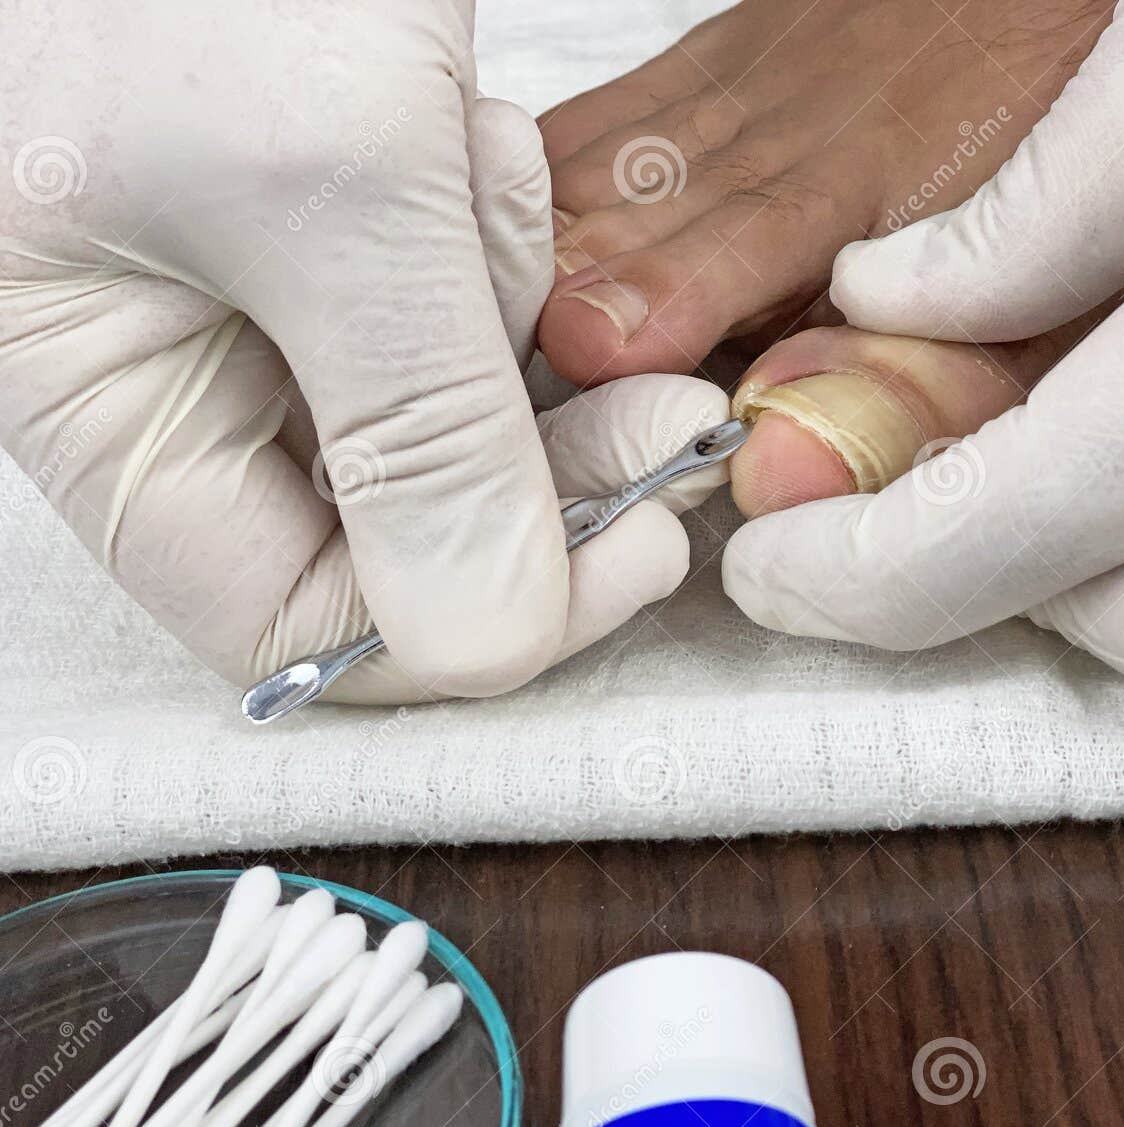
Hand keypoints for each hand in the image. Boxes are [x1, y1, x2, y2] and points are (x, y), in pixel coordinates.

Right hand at [0, 1, 718, 704]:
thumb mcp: (321, 182)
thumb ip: (412, 431)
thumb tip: (486, 640)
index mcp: (114, 408)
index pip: (305, 624)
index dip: (479, 622)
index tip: (634, 548)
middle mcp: (187, 385)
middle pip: (405, 541)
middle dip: (545, 476)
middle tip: (663, 410)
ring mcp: (274, 313)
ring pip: (459, 424)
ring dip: (520, 335)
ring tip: (470, 172)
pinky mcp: (347, 242)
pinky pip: (469, 313)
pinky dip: (501, 250)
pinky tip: (464, 143)